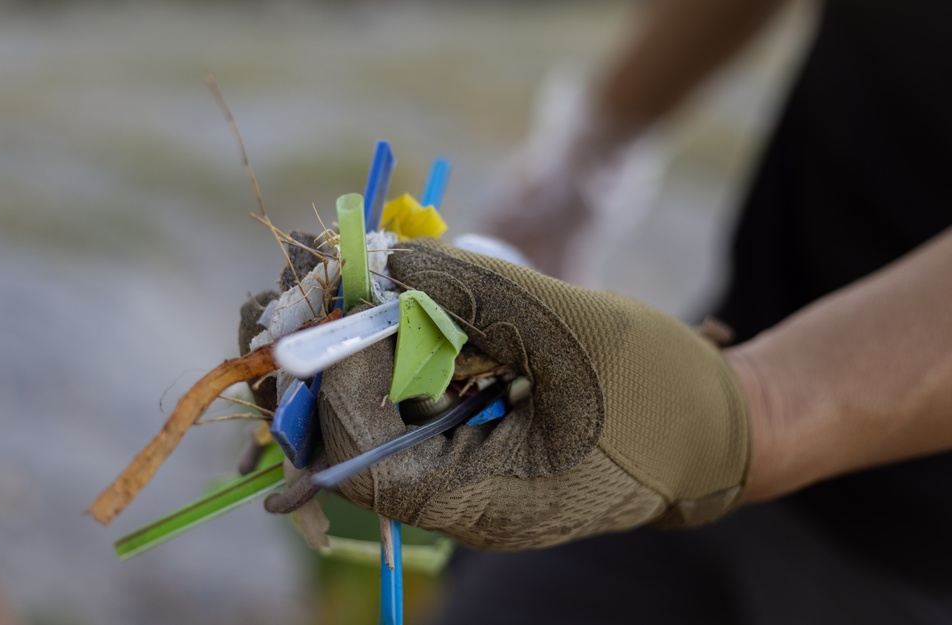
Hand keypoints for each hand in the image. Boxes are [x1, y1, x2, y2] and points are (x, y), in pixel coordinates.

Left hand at [318, 238, 748, 549]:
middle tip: (355, 279)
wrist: (720, 430)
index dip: (341, 378)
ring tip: (404, 284)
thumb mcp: (570, 327)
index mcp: (479, 498)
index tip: (353, 298)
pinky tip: (439, 310)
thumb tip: (391, 258)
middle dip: (352, 353)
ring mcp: (472, 477)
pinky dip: (423, 354)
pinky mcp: (486, 449)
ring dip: (386, 346)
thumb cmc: (662, 392)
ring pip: (391, 414)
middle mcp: (461, 501)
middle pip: (362, 436)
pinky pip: (428, 404)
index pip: (360, 456)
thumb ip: (475, 290)